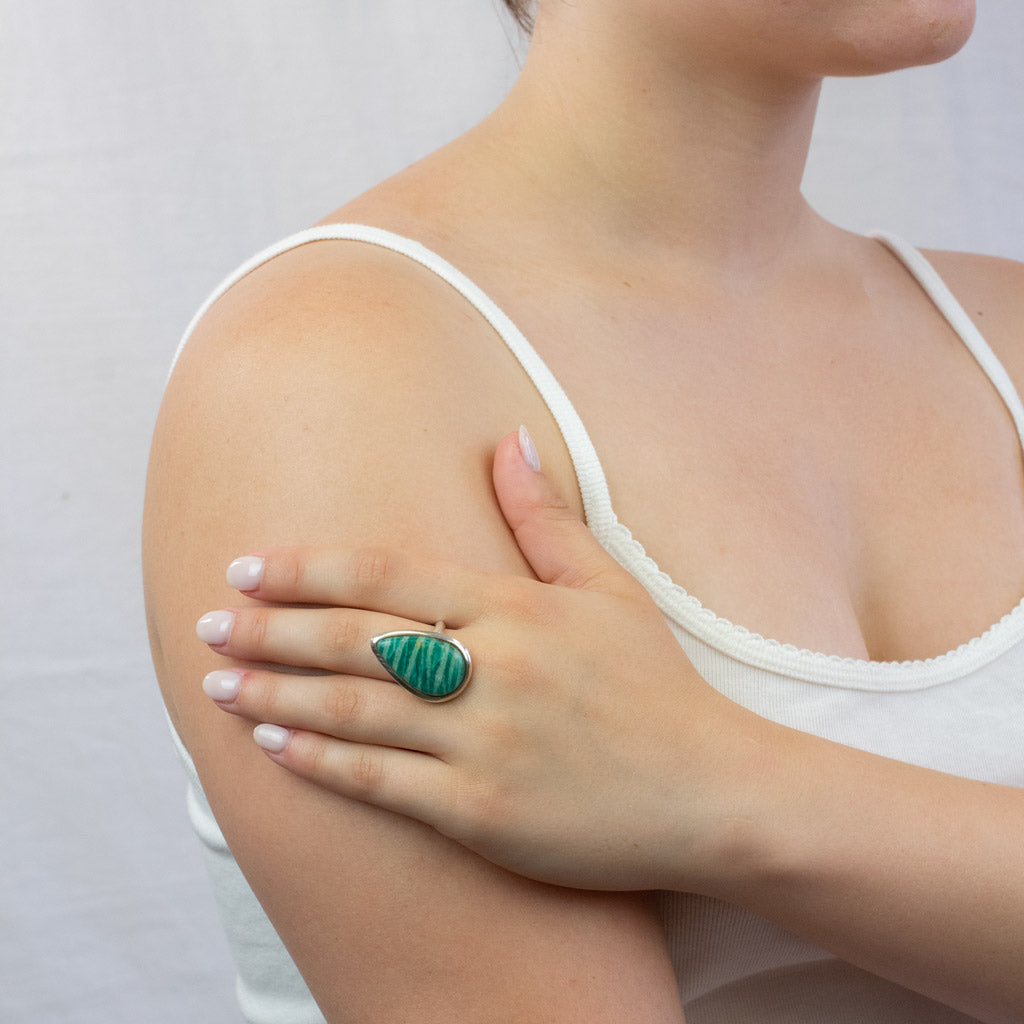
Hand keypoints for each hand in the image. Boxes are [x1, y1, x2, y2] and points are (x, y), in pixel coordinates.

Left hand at [196, 428, 770, 892]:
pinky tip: (274, 747)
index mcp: (515, 608)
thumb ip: (547, 517)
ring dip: (274, 695)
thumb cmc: (657, 686)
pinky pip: (381, 783)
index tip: (247, 568)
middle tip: (207, 625)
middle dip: (268, 630)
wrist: (710, 793)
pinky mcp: (482, 813)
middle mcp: (491, 669)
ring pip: (352, 710)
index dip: (307, 568)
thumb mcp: (610, 590)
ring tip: (216, 684)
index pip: (385, 575)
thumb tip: (507, 438)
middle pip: (352, 640)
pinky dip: (320, 762)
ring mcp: (483, 743)